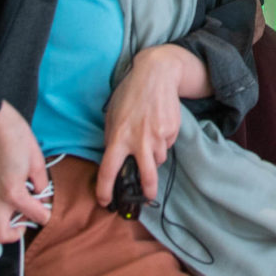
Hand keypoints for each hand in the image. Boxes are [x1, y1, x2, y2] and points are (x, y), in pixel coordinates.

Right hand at [0, 100, 49, 245]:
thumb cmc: (15, 136)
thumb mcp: (36, 159)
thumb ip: (40, 182)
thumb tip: (41, 195)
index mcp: (12, 192)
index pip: (33, 215)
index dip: (45, 215)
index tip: (47, 212)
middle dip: (14, 234)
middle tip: (25, 221)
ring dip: (1, 228)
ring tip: (13, 215)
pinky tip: (3, 203)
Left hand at [97, 44, 193, 208]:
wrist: (156, 75)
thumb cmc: (130, 94)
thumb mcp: (113, 115)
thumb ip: (112, 137)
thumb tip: (114, 158)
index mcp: (119, 137)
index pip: (108, 170)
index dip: (104, 190)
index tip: (105, 201)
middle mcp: (139, 140)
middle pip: (145, 176)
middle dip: (147, 191)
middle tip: (147, 197)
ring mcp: (158, 136)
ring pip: (158, 159)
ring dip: (154, 156)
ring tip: (149, 137)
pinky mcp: (171, 131)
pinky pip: (167, 145)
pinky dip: (162, 141)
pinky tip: (158, 126)